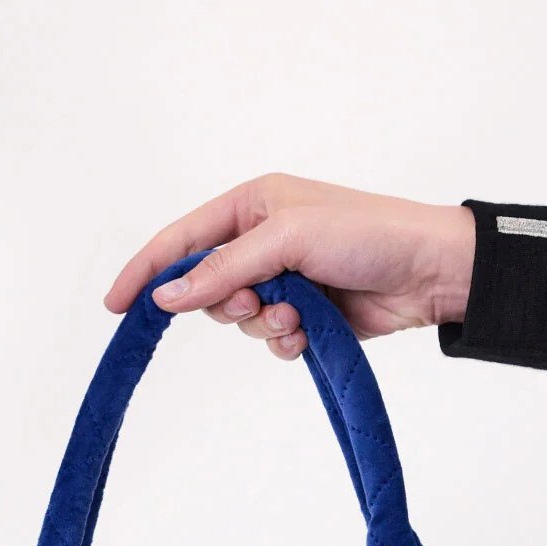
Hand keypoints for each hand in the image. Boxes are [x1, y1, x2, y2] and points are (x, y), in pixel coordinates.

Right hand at [103, 174, 474, 359]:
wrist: (429, 271)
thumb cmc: (367, 234)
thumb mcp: (286, 239)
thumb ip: (223, 269)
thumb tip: (166, 297)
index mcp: (251, 204)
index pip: (181, 238)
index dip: (146, 270)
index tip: (116, 305)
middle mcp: (262, 239)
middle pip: (205, 286)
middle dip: (225, 303)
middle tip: (254, 302)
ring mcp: (283, 279)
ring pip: (237, 319)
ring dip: (263, 324)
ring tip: (298, 312)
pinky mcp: (305, 314)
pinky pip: (269, 340)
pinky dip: (285, 341)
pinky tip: (310, 332)